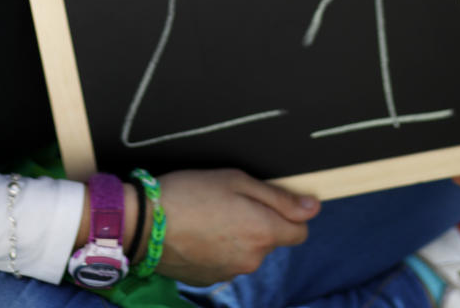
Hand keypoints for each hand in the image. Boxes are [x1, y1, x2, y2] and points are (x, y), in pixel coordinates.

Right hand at [155, 168, 320, 284]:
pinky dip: (219, 249)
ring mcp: (231, 272)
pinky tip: (199, 232)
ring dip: (238, 236)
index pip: (300, 231)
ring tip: (208, 215)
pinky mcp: (211, 280)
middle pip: (271, 241)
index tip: (270, 200)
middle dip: (258, 222)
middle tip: (229, 200)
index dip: (289, 214)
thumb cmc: (191, 192)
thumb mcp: (236, 179)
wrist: (146, 223)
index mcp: (263, 231)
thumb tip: (313, 208)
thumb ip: (278, 197)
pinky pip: (227, 262)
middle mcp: (252, 258)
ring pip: (247, 251)